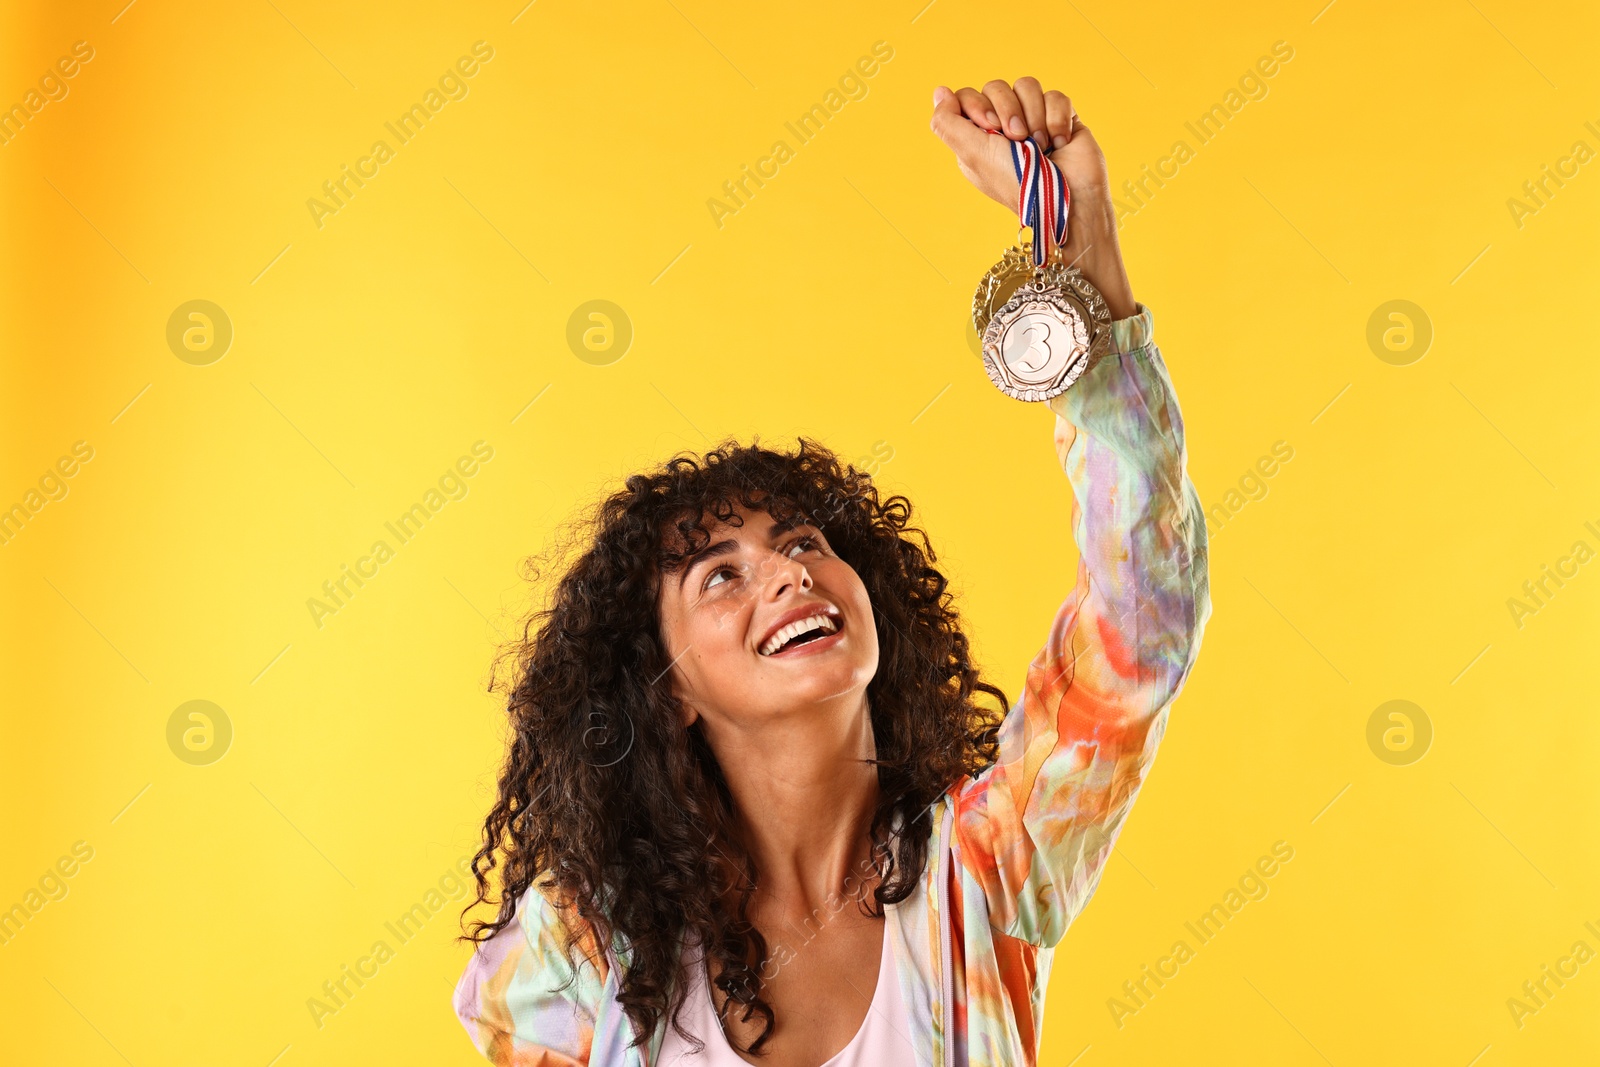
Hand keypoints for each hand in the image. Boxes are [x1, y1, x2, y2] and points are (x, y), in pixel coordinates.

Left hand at [930, 78, 1135, 318]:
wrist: (1068, 197)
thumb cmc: (1017, 182)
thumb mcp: (972, 155)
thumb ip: (947, 123)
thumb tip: (940, 91)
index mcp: (977, 138)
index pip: (966, 96)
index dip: (976, 104)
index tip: (988, 127)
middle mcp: (1003, 127)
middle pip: (996, 87)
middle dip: (1008, 110)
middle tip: (1017, 138)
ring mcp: (1033, 121)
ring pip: (1027, 86)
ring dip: (1034, 115)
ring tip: (1041, 145)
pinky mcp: (1060, 118)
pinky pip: (1055, 95)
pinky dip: (1057, 119)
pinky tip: (1059, 143)